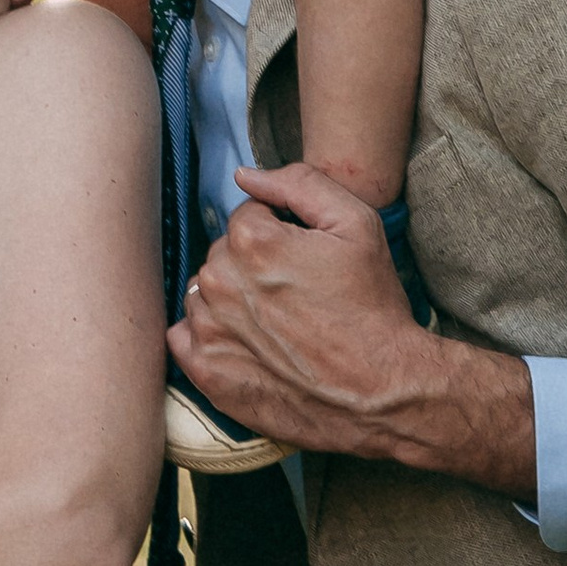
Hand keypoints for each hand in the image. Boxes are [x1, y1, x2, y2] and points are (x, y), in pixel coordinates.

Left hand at [168, 162, 538, 498]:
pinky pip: (185, 336)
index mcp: (251, 240)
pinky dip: (208, 336)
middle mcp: (219, 281)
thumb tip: (246, 175)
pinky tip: (246, 344)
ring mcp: (209, 329)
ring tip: (278, 323)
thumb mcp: (357, 225)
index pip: (248, 216)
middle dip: (254, 264)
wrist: (382, 391)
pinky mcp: (206, 372)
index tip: (306, 260)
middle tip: (298, 293)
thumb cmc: (373, 307)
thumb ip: (299, 183)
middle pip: (224, 253)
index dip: (281, 232)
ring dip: (232, 299)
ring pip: (206, 292)